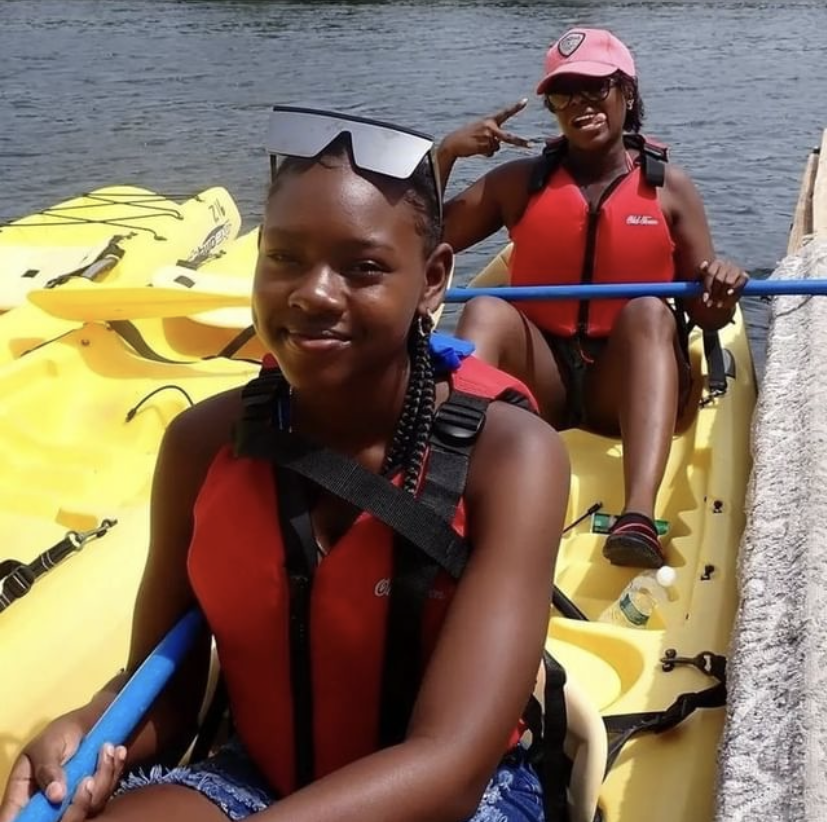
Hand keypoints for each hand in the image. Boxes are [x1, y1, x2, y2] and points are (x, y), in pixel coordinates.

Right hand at [0, 719, 126, 821]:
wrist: (88, 723)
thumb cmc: (59, 734)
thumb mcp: (47, 746)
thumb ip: (47, 770)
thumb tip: (56, 796)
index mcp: (24, 796)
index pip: (20, 819)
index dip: (34, 820)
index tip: (58, 800)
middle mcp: (47, 806)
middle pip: (63, 821)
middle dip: (80, 802)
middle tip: (89, 778)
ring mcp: (72, 803)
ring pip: (90, 807)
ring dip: (103, 777)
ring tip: (107, 748)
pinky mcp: (94, 797)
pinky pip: (107, 792)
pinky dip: (114, 771)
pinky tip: (117, 751)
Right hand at [442, 99, 530, 158]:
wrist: (453, 143)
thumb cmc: (467, 137)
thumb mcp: (480, 131)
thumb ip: (492, 135)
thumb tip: (497, 146)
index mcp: (490, 120)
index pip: (505, 112)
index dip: (516, 107)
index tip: (525, 101)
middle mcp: (490, 127)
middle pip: (509, 137)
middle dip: (520, 142)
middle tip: (531, 145)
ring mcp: (487, 137)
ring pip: (497, 147)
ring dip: (489, 149)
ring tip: (477, 144)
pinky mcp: (484, 146)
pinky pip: (491, 152)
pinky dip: (485, 153)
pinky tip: (476, 148)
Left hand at [698, 259, 748, 310]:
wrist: (723, 291)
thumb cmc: (711, 285)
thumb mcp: (702, 281)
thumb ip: (700, 274)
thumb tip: (703, 264)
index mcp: (715, 264)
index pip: (710, 273)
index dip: (707, 288)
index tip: (704, 299)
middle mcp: (726, 264)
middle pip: (718, 279)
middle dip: (714, 293)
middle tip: (710, 304)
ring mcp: (736, 269)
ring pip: (728, 282)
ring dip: (722, 294)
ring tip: (718, 304)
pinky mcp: (744, 276)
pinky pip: (740, 282)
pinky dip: (734, 289)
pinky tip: (728, 294)